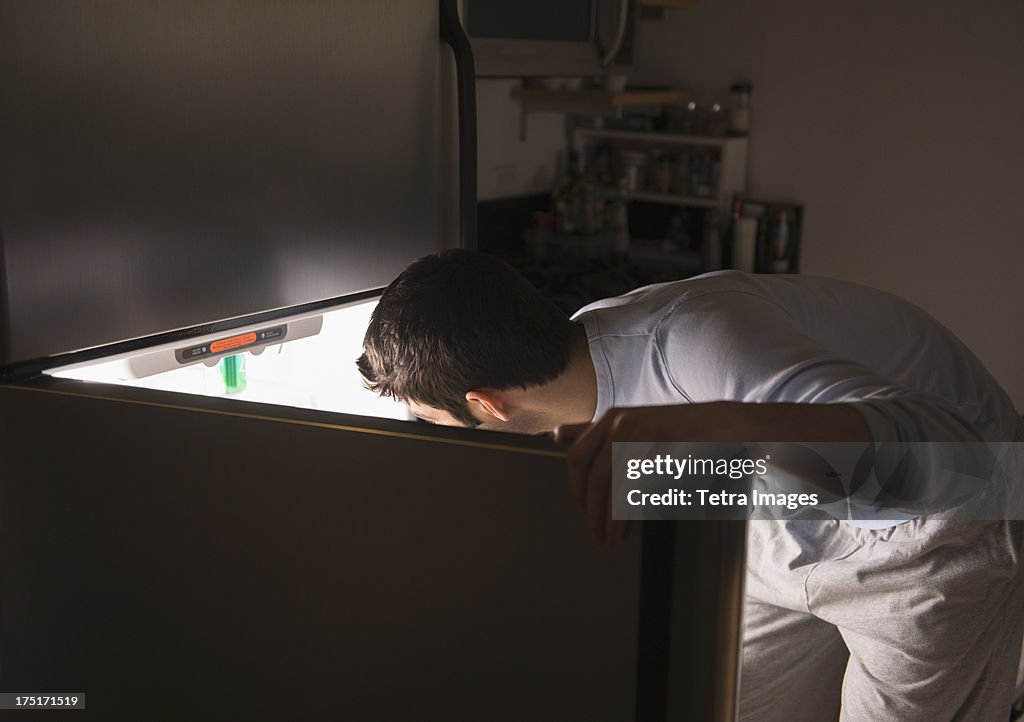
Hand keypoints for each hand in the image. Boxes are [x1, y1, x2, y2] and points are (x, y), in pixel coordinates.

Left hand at [554, 403, 743, 545]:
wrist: (725, 424)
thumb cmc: (678, 432)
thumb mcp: (632, 424)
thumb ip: (594, 431)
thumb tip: (556, 434)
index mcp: (611, 418)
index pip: (577, 458)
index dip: (576, 490)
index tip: (584, 513)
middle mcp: (621, 422)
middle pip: (592, 474)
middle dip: (589, 510)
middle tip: (594, 535)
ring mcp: (643, 432)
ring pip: (612, 485)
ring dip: (606, 519)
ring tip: (608, 540)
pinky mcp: (664, 446)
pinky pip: (636, 487)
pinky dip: (625, 514)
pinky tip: (625, 529)